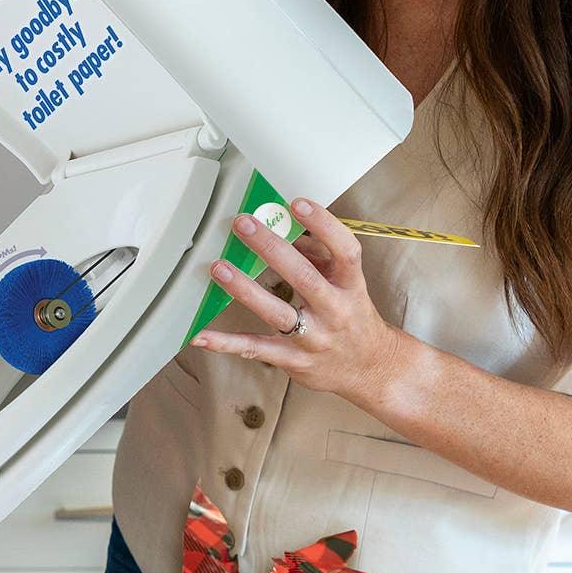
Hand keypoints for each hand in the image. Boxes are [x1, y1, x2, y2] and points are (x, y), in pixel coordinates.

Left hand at [191, 197, 405, 402]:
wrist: (371, 369)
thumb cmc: (352, 316)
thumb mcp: (345, 281)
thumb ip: (317, 254)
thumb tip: (286, 229)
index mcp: (351, 286)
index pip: (345, 252)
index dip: (324, 225)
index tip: (297, 203)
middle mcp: (335, 311)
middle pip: (304, 277)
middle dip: (271, 248)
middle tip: (243, 224)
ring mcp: (314, 339)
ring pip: (277, 313)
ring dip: (245, 289)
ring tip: (219, 268)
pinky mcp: (293, 360)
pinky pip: (255, 349)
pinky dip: (225, 343)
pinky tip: (200, 335)